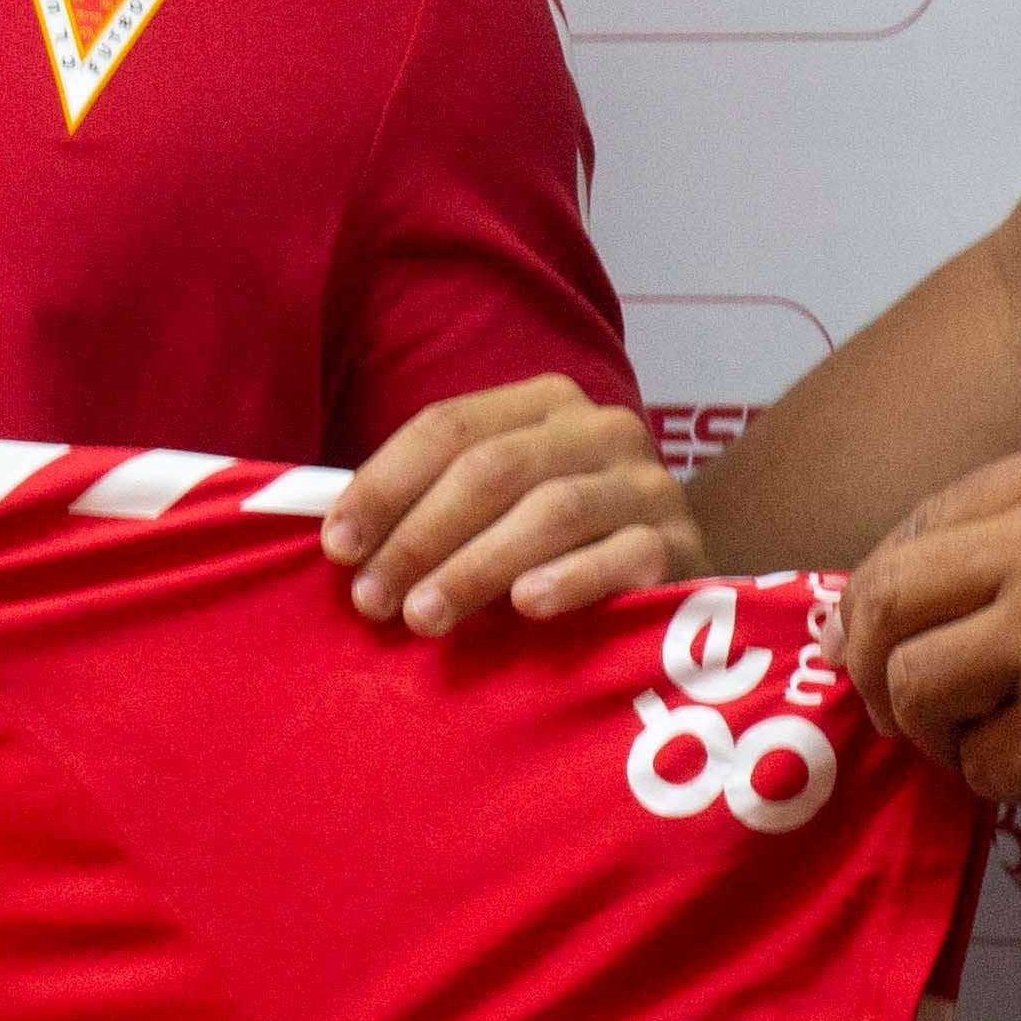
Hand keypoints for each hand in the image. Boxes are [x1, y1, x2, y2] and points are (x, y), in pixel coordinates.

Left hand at [324, 377, 700, 634]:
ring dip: (474, 567)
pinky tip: (526, 605)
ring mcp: (647, 483)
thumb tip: (340, 540)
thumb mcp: (499, 505)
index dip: (384, 485)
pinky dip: (569, 578)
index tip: (338, 547)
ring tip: (422, 617)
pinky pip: (623, 555)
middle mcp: (599, 428)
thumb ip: (433, 506)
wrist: (680, 567)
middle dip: (420, 536)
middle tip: (372, 601)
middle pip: (492, 470)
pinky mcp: (682, 543)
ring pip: (550, 512)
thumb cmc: (561, 542)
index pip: (448, 428)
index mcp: (543, 403)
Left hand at [836, 429, 1020, 830]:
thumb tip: (940, 590)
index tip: (885, 629)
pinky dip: (997, 775)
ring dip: (927, 726)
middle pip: (887, 597)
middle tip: (888, 698)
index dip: (888, 588)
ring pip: (914, 683)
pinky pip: (981, 760)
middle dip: (867, 656)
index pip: (922, 523)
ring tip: (970, 739)